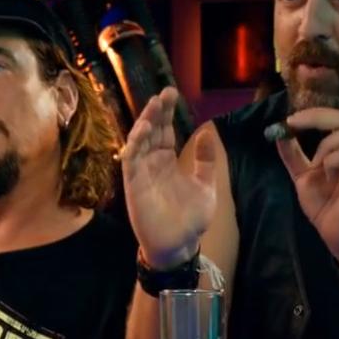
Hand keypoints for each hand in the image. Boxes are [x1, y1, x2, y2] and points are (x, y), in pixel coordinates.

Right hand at [121, 87, 216, 268]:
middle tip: (164, 93)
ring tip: (154, 106)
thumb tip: (207, 132)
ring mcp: (142, 173)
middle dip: (156, 112)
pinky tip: (143, 131)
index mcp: (168, 161)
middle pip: (152, 131)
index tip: (172, 93)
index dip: (167, 113)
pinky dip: (135, 145)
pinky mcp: (134, 185)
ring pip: (139, 142)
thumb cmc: (191, 218)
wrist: (180, 245)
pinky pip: (130, 161)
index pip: (166, 131)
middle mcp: (153, 163)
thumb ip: (205, 160)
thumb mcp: (205, 185)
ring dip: (144, 123)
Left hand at [275, 108, 338, 266]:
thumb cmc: (326, 207)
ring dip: (324, 147)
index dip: (315, 114)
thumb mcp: (303, 176)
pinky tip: (326, 176)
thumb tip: (279, 132)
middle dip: (316, 119)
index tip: (290, 120)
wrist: (338, 237)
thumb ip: (294, 155)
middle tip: (293, 124)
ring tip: (317, 168)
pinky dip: (331, 160)